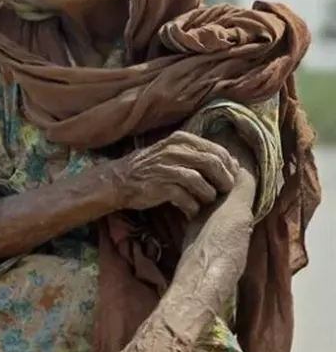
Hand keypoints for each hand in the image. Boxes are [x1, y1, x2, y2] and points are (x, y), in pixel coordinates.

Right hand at [108, 131, 239, 218]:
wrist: (119, 180)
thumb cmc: (151, 168)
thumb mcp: (172, 152)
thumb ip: (198, 154)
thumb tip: (232, 162)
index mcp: (181, 140)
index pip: (217, 151)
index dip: (229, 167)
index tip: (230, 179)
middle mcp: (175, 150)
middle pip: (212, 164)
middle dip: (223, 181)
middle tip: (224, 193)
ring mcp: (167, 168)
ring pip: (201, 182)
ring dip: (208, 195)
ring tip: (205, 202)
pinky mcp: (160, 186)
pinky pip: (186, 198)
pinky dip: (192, 207)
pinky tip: (191, 211)